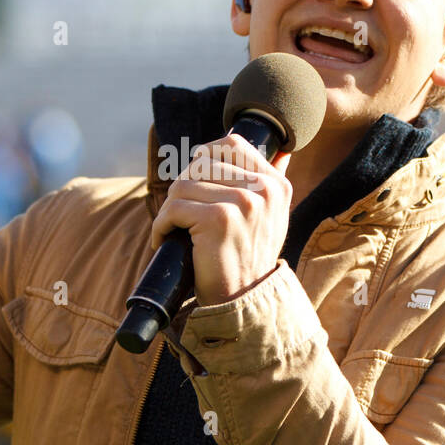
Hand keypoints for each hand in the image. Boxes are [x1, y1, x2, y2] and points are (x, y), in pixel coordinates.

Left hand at [149, 133, 292, 306]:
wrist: (245, 300)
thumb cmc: (250, 258)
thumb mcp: (274, 217)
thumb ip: (273, 184)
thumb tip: (282, 150)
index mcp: (276, 184)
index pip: (232, 143)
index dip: (204, 156)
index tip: (193, 179)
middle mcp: (264, 189)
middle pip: (202, 163)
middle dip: (184, 187)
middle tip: (180, 213)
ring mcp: (243, 202)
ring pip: (184, 184)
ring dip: (170, 208)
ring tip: (172, 227)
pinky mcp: (219, 218)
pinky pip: (174, 207)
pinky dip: (162, 225)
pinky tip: (165, 238)